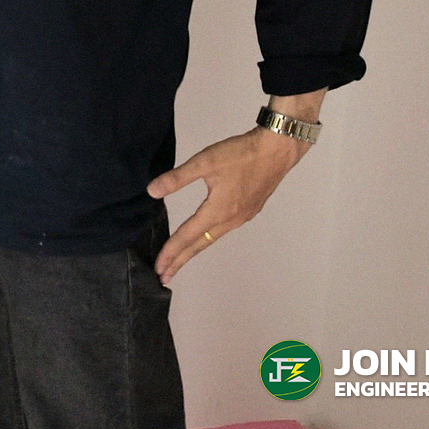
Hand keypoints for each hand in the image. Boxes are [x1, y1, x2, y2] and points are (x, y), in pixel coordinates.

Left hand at [146, 127, 305, 283]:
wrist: (276, 151)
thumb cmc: (240, 154)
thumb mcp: (204, 162)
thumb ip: (177, 178)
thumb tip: (152, 191)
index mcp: (217, 211)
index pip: (187, 237)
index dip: (170, 252)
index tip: (158, 268)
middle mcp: (230, 220)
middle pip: (200, 245)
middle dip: (180, 261)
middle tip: (164, 277)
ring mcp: (242, 217)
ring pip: (212, 239)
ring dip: (193, 251)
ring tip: (179, 260)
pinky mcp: (249, 210)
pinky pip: (223, 231)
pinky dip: (208, 239)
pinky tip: (204, 236)